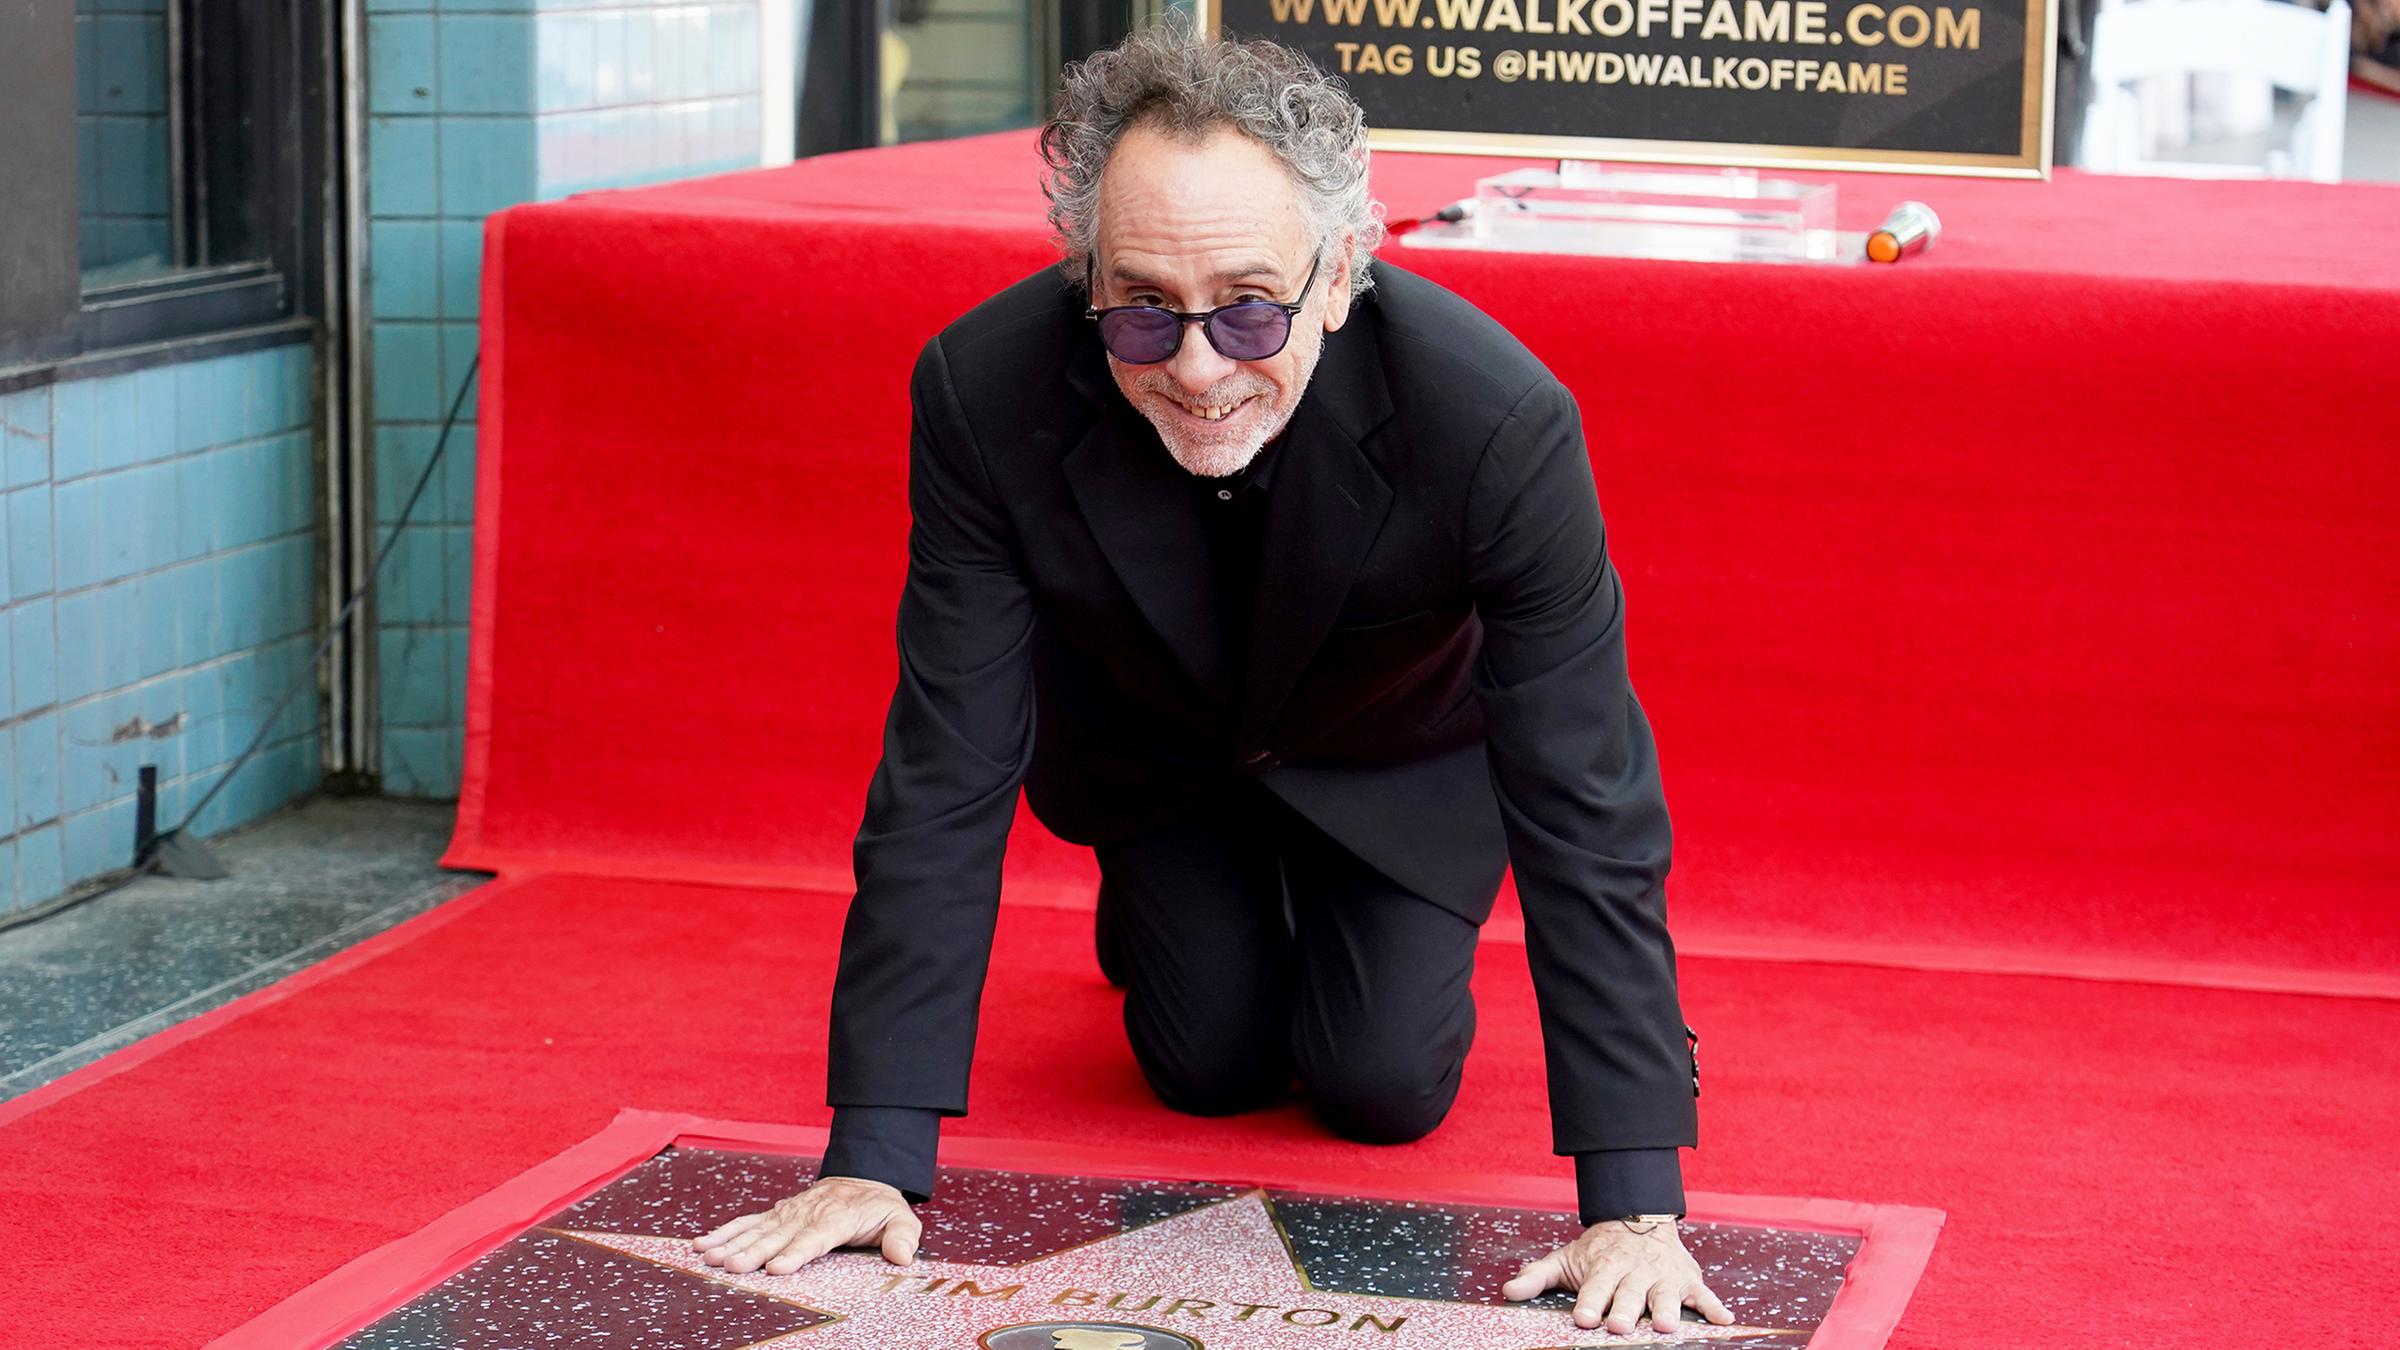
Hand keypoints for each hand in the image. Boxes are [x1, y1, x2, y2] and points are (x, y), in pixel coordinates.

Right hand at [689, 1175, 922, 1274]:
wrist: (862, 1175)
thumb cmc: (879, 1206)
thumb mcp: (901, 1217)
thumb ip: (903, 1236)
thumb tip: (902, 1256)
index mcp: (838, 1217)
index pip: (815, 1237)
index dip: (795, 1252)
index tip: (777, 1267)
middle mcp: (807, 1213)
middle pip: (778, 1235)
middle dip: (754, 1251)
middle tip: (732, 1266)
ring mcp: (788, 1212)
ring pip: (757, 1228)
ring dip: (731, 1243)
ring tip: (708, 1257)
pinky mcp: (775, 1213)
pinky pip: (747, 1222)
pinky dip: (724, 1232)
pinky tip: (702, 1244)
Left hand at [1500, 1216, 1733, 1340]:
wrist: (1638, 1219)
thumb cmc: (1598, 1251)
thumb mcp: (1565, 1259)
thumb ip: (1537, 1277)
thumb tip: (1506, 1291)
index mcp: (1604, 1269)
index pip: (1595, 1289)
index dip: (1590, 1303)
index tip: (1583, 1319)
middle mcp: (1635, 1274)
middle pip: (1629, 1295)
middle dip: (1625, 1310)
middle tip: (1619, 1326)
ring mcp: (1663, 1278)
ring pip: (1665, 1296)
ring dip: (1666, 1310)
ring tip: (1664, 1326)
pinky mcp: (1688, 1282)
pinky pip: (1704, 1296)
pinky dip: (1714, 1307)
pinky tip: (1726, 1320)